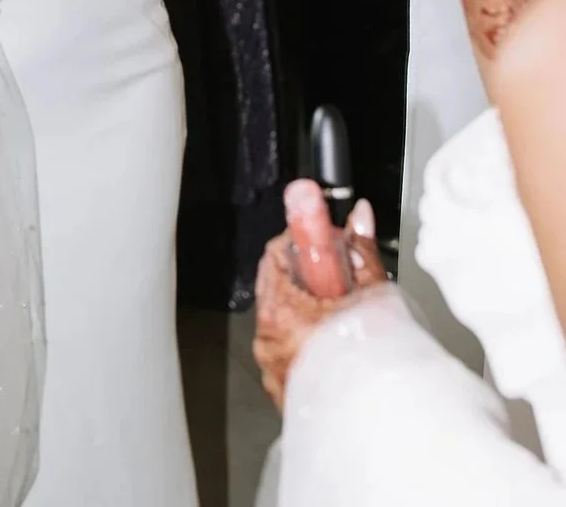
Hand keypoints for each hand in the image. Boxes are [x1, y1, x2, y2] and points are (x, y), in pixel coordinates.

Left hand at [253, 194, 386, 409]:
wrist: (378, 429)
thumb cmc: (373, 369)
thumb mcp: (371, 298)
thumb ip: (361, 252)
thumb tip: (359, 217)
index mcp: (280, 312)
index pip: (277, 252)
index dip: (305, 241)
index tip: (326, 241)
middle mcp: (267, 339)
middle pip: (280, 284)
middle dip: (312, 274)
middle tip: (343, 278)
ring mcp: (272, 366)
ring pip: (286, 318)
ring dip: (312, 308)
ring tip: (346, 313)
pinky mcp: (282, 387)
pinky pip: (290, 349)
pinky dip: (310, 339)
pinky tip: (339, 343)